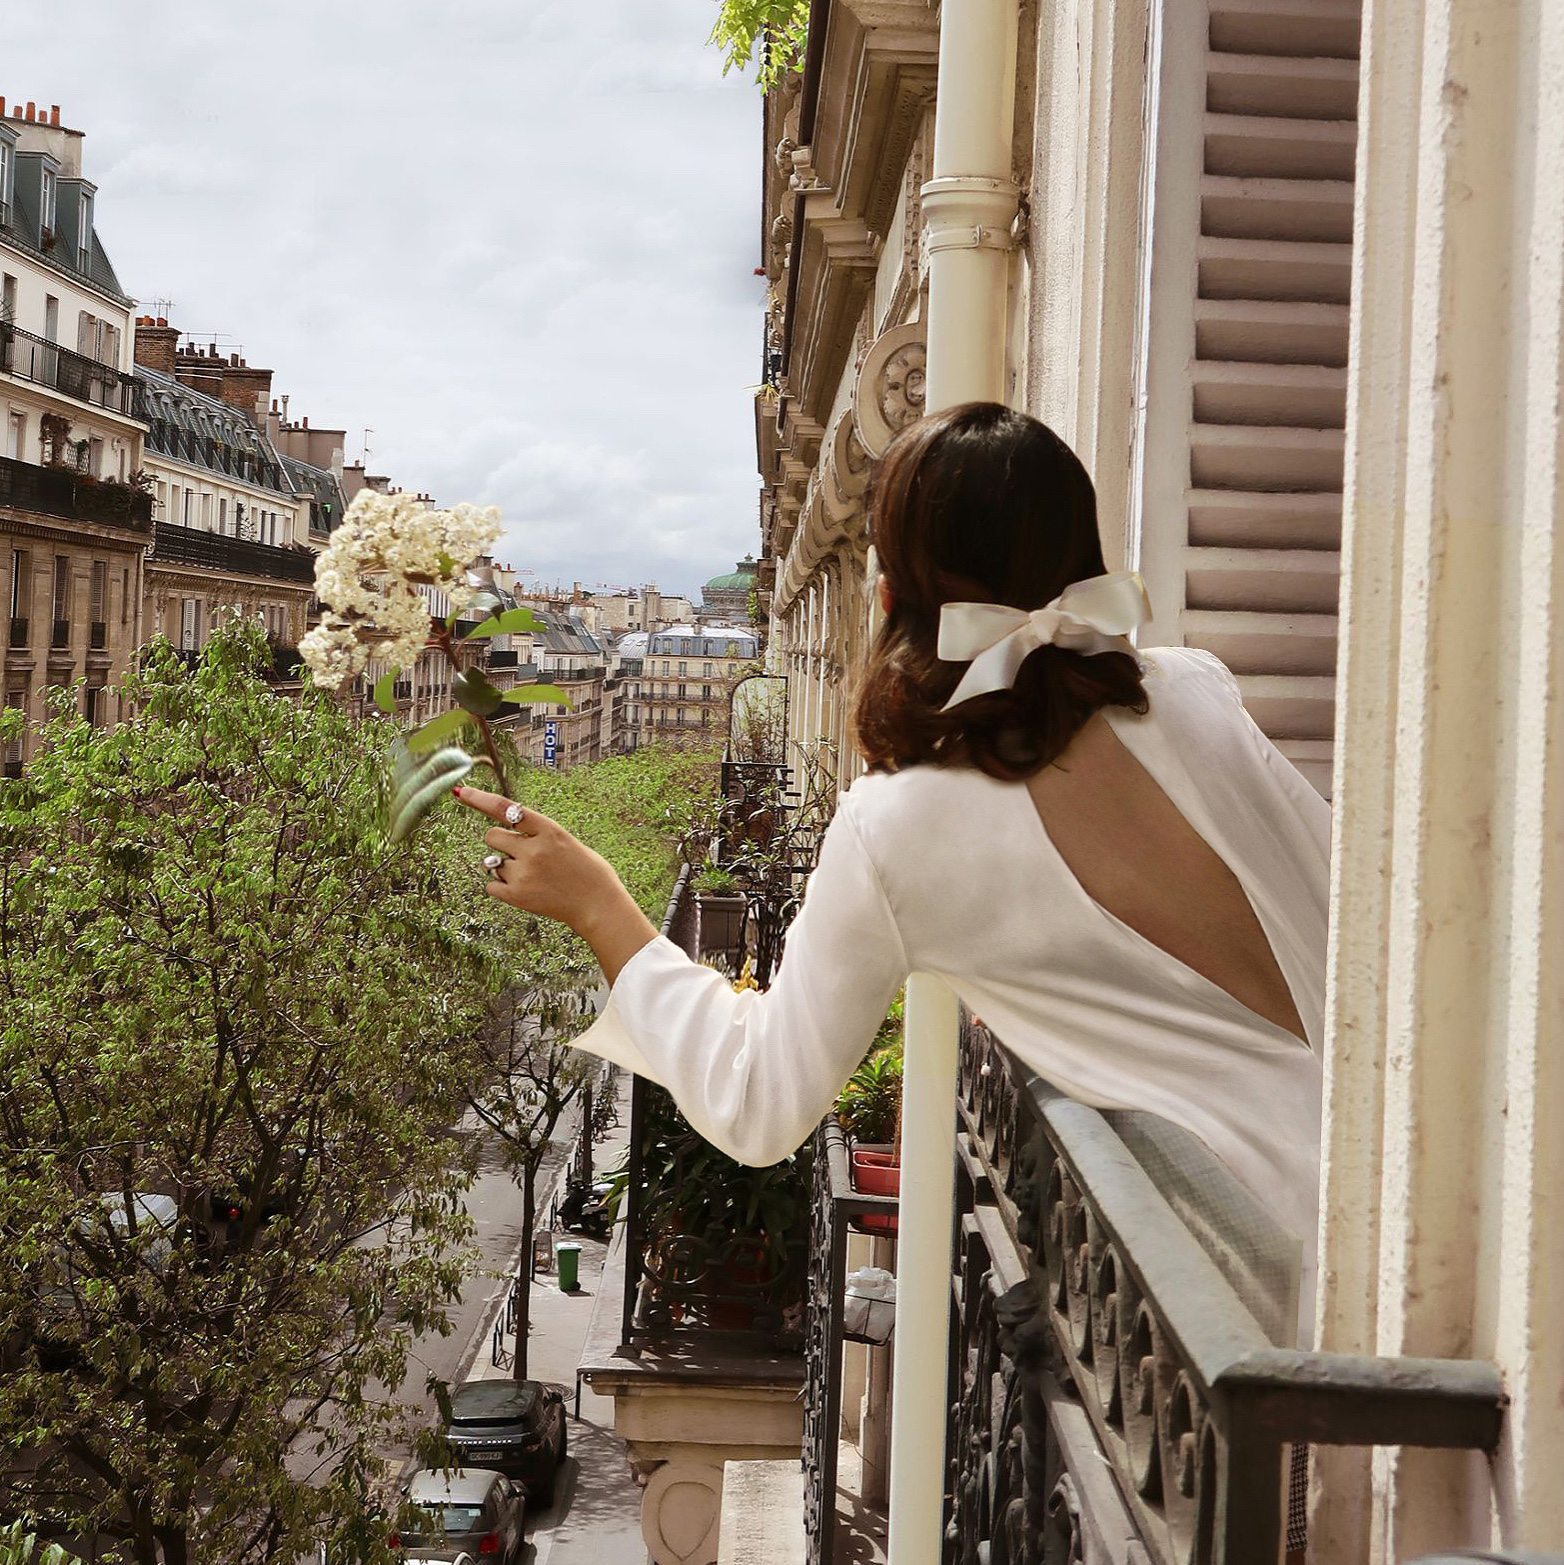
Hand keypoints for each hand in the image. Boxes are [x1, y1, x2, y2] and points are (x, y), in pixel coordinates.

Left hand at [454, 785, 658, 983]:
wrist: (598, 904)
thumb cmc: (586, 870)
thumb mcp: (565, 841)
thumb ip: (537, 834)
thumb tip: (506, 830)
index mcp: (549, 830)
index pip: (506, 808)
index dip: (480, 799)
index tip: (460, 791)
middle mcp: (533, 849)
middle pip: (492, 836)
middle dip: (501, 843)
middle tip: (522, 854)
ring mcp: (524, 873)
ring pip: (490, 861)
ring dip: (504, 866)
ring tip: (530, 876)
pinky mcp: (517, 896)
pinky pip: (491, 884)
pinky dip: (502, 887)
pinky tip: (524, 889)